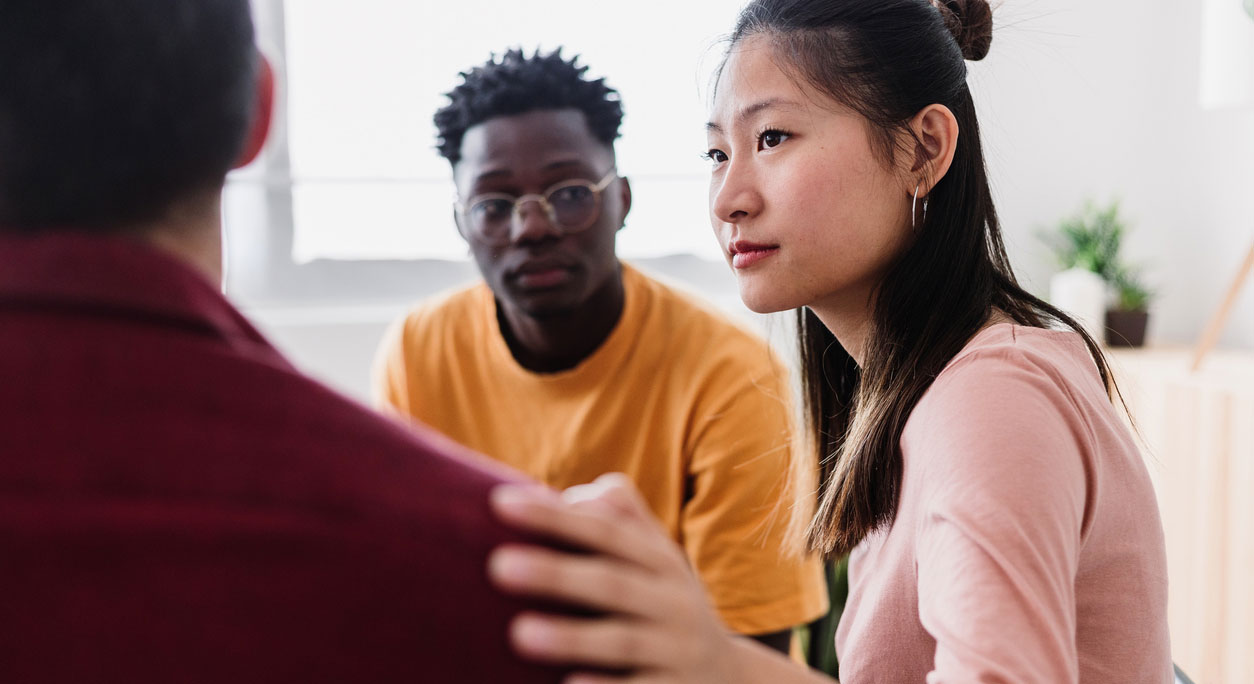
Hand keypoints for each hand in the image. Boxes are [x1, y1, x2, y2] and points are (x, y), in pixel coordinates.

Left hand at [488, 473, 742, 683]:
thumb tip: (565, 495)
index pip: (605, 530)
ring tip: (519, 634)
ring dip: (571, 637)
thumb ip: (619, 518)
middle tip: (498, 565)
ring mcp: (676, 651)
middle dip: (556, 573)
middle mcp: (672, 601)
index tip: (499, 503)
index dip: (554, 516)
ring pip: (622, 641)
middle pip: (611, 582)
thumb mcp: (656, 558)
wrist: (729, 679)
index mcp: (660, 560)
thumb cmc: (665, 605)